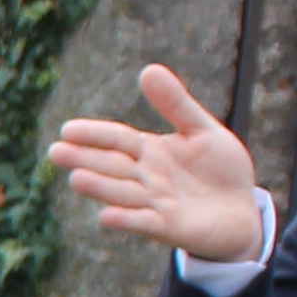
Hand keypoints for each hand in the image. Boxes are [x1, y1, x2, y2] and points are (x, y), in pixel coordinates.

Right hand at [50, 63, 272, 263]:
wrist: (241, 212)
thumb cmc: (220, 169)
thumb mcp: (203, 130)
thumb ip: (176, 104)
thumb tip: (148, 69)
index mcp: (150, 151)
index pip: (117, 139)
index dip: (94, 134)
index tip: (67, 130)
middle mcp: (146, 177)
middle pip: (112, 166)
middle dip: (85, 159)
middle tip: (55, 152)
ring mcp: (155, 203)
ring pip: (123, 193)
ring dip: (101, 188)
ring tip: (76, 179)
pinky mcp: (169, 227)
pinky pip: (144, 223)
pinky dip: (126, 220)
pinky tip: (105, 217)